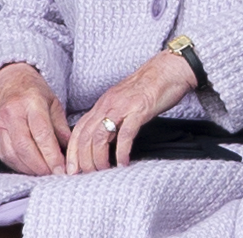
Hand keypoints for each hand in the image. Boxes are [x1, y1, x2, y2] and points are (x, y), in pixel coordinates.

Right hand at [0, 62, 70, 175]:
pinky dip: (17, 165)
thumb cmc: (34, 90)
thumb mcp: (53, 102)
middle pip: (25, 147)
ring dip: (29, 169)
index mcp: (31, 103)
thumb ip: (60, 125)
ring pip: (12, 154)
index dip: (52, 155)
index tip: (62, 169)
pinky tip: (29, 169)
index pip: (42, 134)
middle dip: (41, 166)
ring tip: (45, 174)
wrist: (7, 80)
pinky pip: (3, 155)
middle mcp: (12, 114)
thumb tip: (70, 148)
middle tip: (55, 175)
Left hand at [66, 51, 196, 172]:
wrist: (169, 69)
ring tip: (103, 170)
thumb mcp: (124, 100)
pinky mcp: (139, 110)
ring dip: (99, 158)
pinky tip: (123, 161)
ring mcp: (123, 107)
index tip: (72, 168)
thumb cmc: (151, 85)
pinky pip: (125, 134)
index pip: (79, 130)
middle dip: (83, 159)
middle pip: (85, 136)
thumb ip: (113, 116)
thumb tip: (105, 137)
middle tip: (86, 174)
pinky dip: (122, 151)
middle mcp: (108, 104)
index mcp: (103, 103)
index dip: (72, 152)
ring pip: (100, 137)